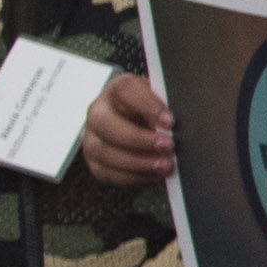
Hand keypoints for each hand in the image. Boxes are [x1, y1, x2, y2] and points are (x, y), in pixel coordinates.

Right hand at [77, 74, 177, 190]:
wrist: (134, 122)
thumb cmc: (152, 110)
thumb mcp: (161, 100)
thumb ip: (167, 106)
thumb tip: (175, 125)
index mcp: (117, 90)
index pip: (126, 91)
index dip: (148, 106)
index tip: (170, 121)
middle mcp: (98, 112)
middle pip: (107, 124)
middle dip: (139, 138)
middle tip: (168, 146)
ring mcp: (91, 138)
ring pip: (105, 152)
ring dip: (138, 162)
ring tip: (165, 165)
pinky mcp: (94, 161)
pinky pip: (107, 173)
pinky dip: (133, 177)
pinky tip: (153, 176)